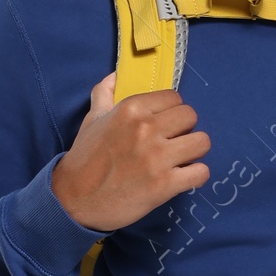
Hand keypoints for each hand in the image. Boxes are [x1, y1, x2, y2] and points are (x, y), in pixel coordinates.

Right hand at [51, 75, 211, 231]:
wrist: (74, 199)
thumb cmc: (84, 158)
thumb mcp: (92, 119)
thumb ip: (104, 94)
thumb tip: (115, 76)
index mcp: (131, 109)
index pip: (174, 98)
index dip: (172, 112)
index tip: (164, 126)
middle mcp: (146, 129)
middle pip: (191, 116)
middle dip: (185, 130)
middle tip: (173, 143)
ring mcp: (156, 157)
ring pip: (202, 142)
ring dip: (194, 152)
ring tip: (181, 160)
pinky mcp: (164, 185)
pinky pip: (200, 173)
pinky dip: (196, 176)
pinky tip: (183, 179)